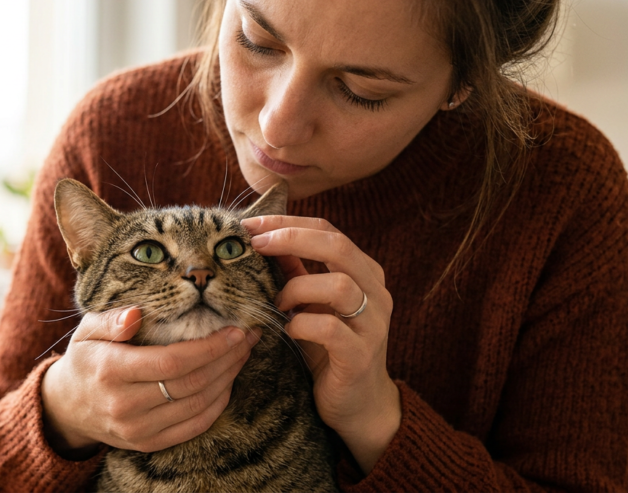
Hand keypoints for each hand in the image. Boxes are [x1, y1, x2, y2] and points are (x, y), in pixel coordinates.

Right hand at [41, 306, 260, 457]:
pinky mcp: (148, 444)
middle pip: (191, 383)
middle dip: (227, 359)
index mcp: (111, 371)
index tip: (233, 330)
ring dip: (228, 379)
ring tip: (242, 354)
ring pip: (197, 405)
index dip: (209, 347)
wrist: (68, 407)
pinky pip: (194, 426)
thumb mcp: (87, 331)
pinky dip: (218, 404)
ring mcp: (137, 430)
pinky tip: (228, 381)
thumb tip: (136, 314)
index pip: (172, 361)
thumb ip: (111, 320)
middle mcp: (124, 406)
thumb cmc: (86, 359)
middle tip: (247, 338)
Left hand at [243, 215, 400, 473]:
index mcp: (364, 273)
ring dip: (297, 288)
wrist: (358, 405)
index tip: (251, 225)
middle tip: (256, 244)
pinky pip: (330, 329)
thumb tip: (263, 238)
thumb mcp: (311, 304)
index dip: (289, 223)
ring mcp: (373, 324)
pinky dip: (302, 324)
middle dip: (291, 239)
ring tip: (277, 303)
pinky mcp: (360, 356)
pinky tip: (289, 329)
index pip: (329, 231)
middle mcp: (376, 293)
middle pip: (338, 246)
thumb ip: (296, 272)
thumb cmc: (330, 350)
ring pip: (339, 285)